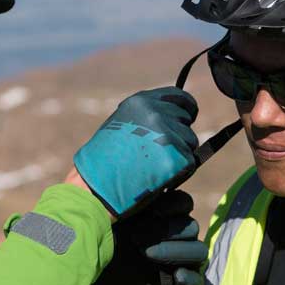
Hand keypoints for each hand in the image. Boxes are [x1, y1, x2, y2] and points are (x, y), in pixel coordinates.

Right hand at [73, 87, 198, 217]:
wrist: (94, 187)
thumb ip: (145, 117)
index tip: (188, 117)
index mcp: (141, 102)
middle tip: (158, 153)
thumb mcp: (121, 124)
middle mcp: (156, 113)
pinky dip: (178, 172)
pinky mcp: (175, 159)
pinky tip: (158, 177)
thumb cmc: (103, 161)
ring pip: (190, 143)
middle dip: (178, 135)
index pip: (180, 97)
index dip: (185, 109)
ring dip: (178, 154)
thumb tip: (173, 115)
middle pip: (186, 121)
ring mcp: (167, 135)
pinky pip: (188, 163)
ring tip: (153, 165)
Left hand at [93, 191, 206, 284]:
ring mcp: (180, 260)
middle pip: (191, 226)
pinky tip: (176, 276)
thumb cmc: (103, 238)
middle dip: (166, 230)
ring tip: (146, 254)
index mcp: (164, 214)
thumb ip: (125, 196)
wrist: (92, 275)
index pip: (184, 203)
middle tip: (136, 236)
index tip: (153, 210)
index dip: (173, 204)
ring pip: (198, 251)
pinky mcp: (178, 284)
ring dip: (176, 251)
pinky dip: (191, 278)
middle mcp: (176, 235)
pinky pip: (198, 281)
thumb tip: (139, 173)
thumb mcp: (111, 215)